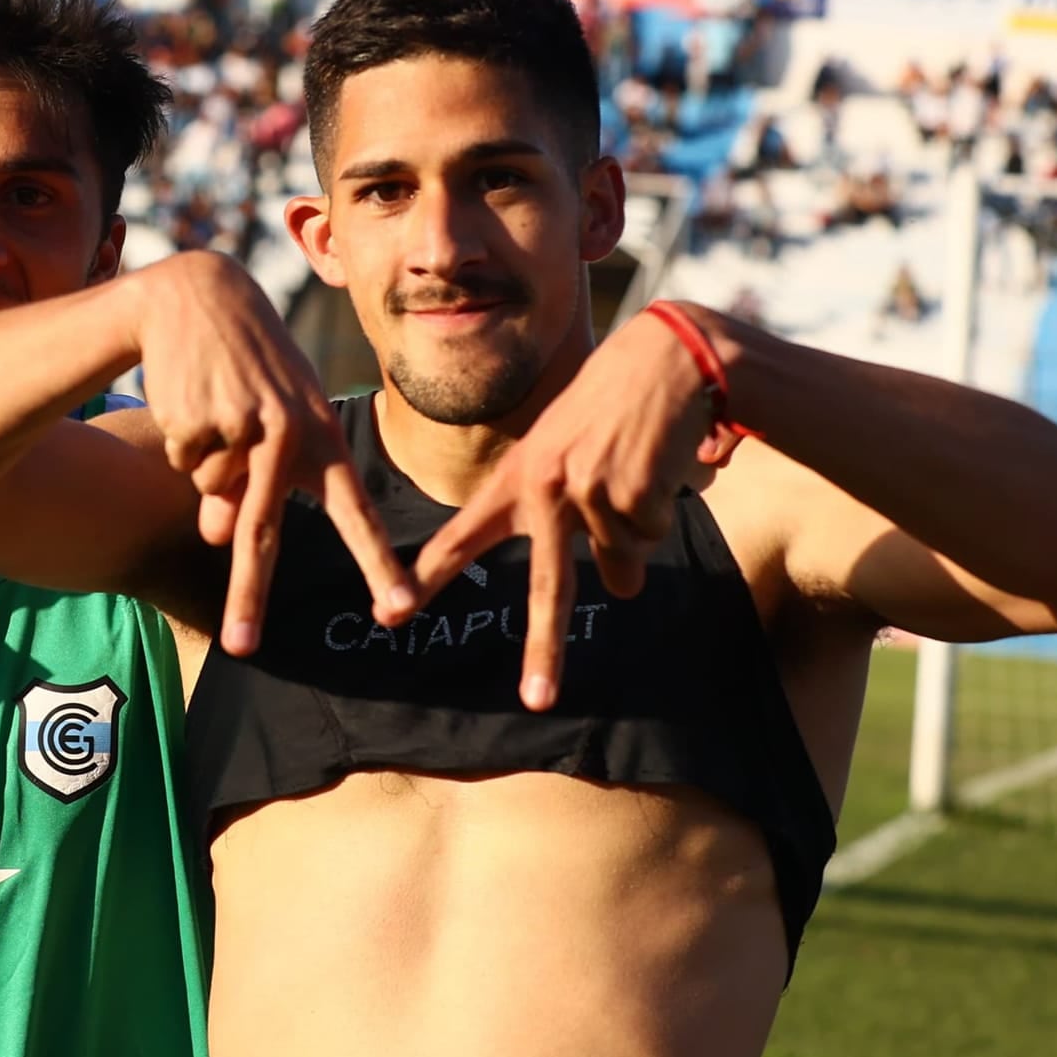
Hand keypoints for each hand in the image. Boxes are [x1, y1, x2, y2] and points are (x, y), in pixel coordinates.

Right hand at [133, 253, 412, 654]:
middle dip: (249, 594)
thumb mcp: (265, 423)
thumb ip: (250, 488)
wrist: (197, 295)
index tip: (399, 609)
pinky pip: (182, 460)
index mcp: (321, 438)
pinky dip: (180, 437)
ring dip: (202, 463)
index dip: (377, 562)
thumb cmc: (247, 368)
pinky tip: (192, 394)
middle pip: (264, 530)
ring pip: (209, 490)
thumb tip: (215, 539)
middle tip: (242, 648)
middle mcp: (289, 436)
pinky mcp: (199, 417)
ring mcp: (242, 427)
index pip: (355, 510)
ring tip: (214, 406)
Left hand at [410, 310, 724, 710]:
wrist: (666, 355)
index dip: (427, 578)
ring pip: (622, 562)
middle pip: (547, 587)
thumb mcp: (565, 448)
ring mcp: (588, 492)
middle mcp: (544, 490)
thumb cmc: (610, 402)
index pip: (462, 535)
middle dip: (544, 648)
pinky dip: (662, 511)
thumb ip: (573, 517)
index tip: (390, 614)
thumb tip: (618, 588)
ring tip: (638, 473)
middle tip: (537, 701)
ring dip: (638, 532)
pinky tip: (657, 465)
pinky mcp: (632, 491)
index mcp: (516, 478)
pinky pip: (651, 536)